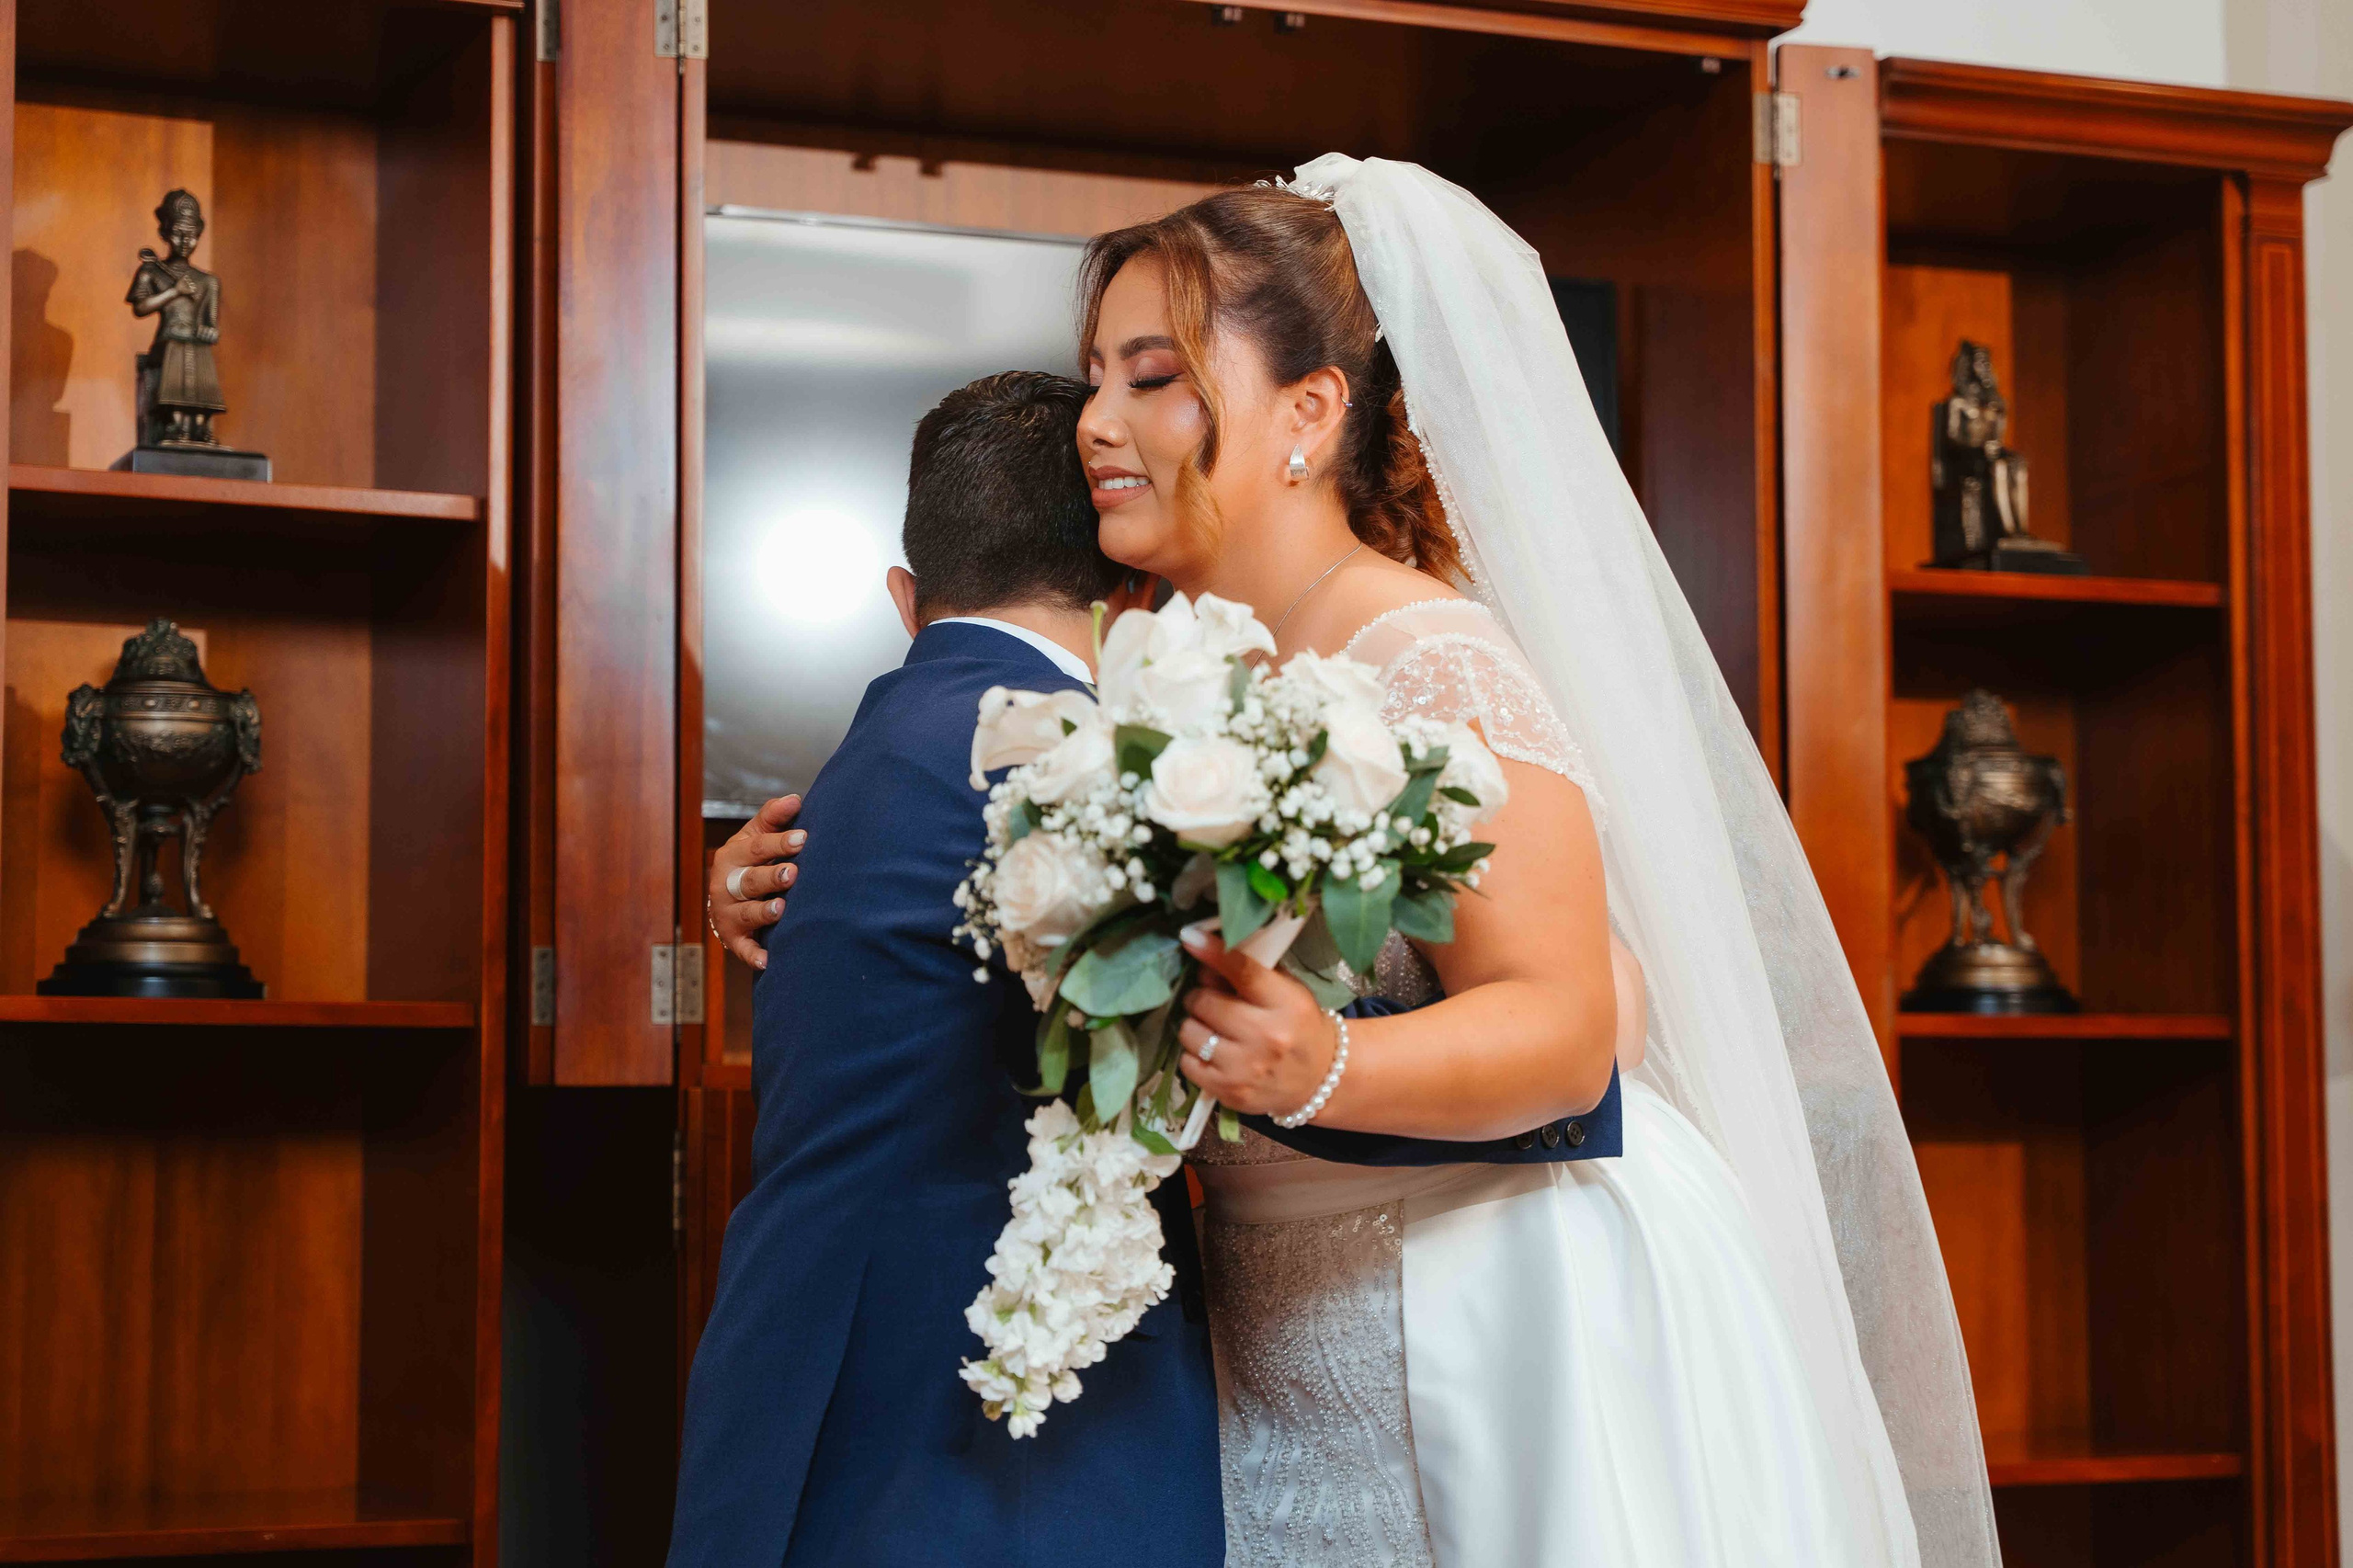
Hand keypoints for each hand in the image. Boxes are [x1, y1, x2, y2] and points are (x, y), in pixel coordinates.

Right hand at [706, 795, 804, 969]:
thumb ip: (774, 818)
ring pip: (746, 913)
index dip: (779, 843)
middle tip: (793, 873)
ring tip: (781, 908)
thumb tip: (795, 799)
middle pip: (750, 880)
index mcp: (734, 856)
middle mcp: (726, 885)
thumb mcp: (755, 836)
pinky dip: (754, 955)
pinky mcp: (733, 938)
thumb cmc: (748, 861)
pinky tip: (768, 960)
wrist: (725, 897)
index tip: (803, 838)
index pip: (757, 848)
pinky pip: (743, 949)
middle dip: (771, 877)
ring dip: (763, 912)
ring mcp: (728, 913)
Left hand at [1174, 927, 1338, 1117]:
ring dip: (1195, 1025)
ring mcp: (1246, 1069)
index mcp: (1286, 1004)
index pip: (1243, 971)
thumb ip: (1249, 973)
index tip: (1188, 937)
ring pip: (1190, 1033)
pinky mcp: (1230, 1093)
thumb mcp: (1287, 991)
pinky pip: (1187, 1064)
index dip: (1212, 951)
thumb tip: (1203, 958)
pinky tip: (1213, 1053)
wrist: (1321, 1079)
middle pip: (1205, 1002)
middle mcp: (1266, 1036)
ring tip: (1212, 1028)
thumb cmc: (1299, 1026)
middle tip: (1209, 1000)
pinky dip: (1194, 1055)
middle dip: (1200, 997)